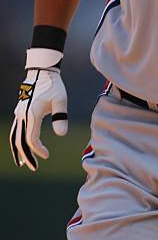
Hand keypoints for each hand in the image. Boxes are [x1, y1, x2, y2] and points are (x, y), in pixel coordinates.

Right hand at [10, 53, 67, 170]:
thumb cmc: (54, 85)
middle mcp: (22, 115)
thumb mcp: (60, 100)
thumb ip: (61, 116)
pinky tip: (22, 146)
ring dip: (18, 150)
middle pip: (19, 141)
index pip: (31, 139)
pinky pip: (16, 129)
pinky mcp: (20, 111)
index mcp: (31, 114)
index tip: (47, 154)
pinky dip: (17, 140)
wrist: (42, 71)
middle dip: (26, 155)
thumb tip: (62, 135)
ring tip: (22, 163)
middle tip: (33, 168)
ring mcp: (19, 113)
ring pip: (14, 136)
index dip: (38, 150)